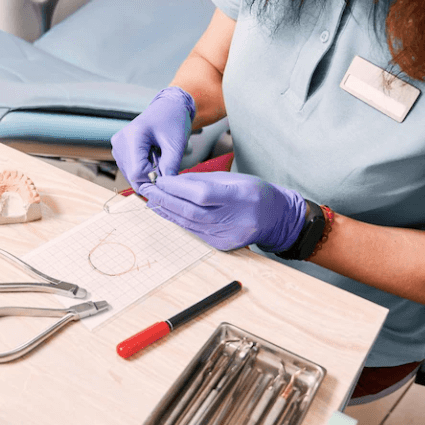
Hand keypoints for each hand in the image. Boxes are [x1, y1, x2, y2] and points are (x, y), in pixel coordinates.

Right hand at [111, 86, 195, 192]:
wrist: (168, 107)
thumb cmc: (173, 121)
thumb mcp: (176, 144)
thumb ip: (171, 166)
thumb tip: (166, 187)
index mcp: (131, 137)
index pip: (137, 173)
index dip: (153, 180)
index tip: (168, 176)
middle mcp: (119, 143)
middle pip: (133, 176)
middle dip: (151, 177)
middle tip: (166, 166)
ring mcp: (117, 148)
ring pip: (131, 176)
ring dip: (148, 174)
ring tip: (160, 158)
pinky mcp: (119, 151)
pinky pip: (131, 170)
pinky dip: (144, 170)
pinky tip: (153, 158)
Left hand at [141, 172, 307, 251]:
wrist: (275, 218)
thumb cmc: (255, 193)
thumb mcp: (234, 178)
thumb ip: (204, 180)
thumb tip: (173, 181)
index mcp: (242, 196)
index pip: (202, 194)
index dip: (177, 188)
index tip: (161, 180)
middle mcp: (236, 219)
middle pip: (192, 211)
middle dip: (167, 200)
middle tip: (149, 190)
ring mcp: (229, 235)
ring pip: (190, 224)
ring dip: (168, 212)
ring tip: (153, 201)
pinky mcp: (222, 245)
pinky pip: (195, 232)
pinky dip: (179, 221)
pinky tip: (168, 213)